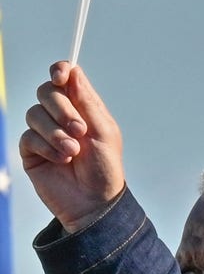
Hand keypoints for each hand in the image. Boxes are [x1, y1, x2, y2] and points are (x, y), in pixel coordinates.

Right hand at [20, 63, 124, 231]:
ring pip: (34, 113)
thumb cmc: (105, 167)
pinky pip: (28, 137)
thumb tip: (73, 71)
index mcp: (83, 107)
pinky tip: (62, 160)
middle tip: (80, 130)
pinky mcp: (31, 150)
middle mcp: (61, 116)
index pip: (66, 78)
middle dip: (62, 109)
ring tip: (73, 151)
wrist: (94, 202)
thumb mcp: (103, 132)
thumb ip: (87, 102)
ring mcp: (44, 132)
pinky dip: (46, 147)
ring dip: (55, 133)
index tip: (61, 76)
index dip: (60, 71)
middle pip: (46, 92)